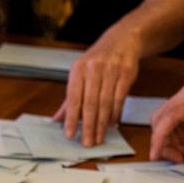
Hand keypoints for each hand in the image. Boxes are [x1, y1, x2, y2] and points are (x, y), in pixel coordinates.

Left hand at [53, 29, 140, 147]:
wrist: (122, 41)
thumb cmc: (98, 60)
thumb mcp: (81, 74)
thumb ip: (70, 98)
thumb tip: (57, 119)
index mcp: (78, 69)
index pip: (73, 98)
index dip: (71, 118)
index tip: (69, 134)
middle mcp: (93, 68)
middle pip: (90, 103)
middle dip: (88, 126)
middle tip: (87, 142)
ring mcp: (111, 70)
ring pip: (105, 103)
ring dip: (102, 124)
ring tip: (99, 137)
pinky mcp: (126, 73)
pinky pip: (120, 98)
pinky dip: (115, 113)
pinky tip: (112, 123)